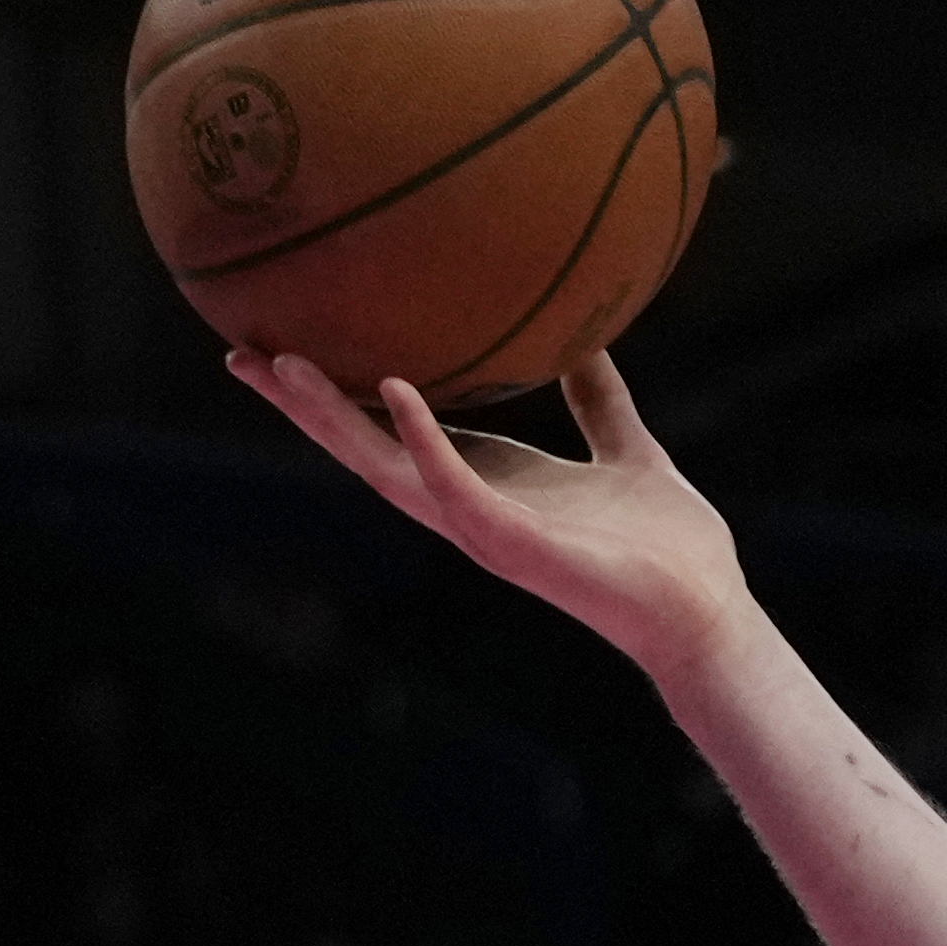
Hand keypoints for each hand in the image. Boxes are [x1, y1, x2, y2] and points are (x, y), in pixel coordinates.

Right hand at [234, 349, 755, 681]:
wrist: (705, 609)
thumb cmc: (667, 545)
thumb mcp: (626, 450)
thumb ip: (598, 399)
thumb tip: (588, 335)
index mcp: (488, 481)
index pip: (395, 430)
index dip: (343, 392)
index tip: (288, 345)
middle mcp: (470, 506)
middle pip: (365, 447)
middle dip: (304, 404)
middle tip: (241, 352)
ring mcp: (483, 528)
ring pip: (386, 469)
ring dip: (333, 420)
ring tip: (281, 366)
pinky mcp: (511, 545)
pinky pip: (454, 488)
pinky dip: (423, 441)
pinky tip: (396, 392)